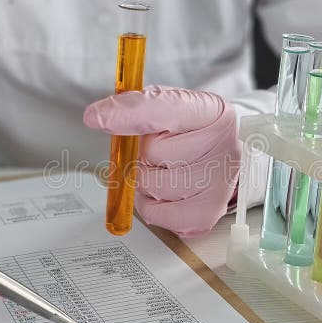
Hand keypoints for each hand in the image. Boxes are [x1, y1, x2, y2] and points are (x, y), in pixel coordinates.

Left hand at [84, 86, 239, 237]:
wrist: (225, 164)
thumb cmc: (195, 136)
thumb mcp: (172, 110)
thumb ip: (140, 107)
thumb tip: (97, 116)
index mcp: (212, 111)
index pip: (165, 108)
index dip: (128, 114)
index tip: (96, 117)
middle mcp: (222, 146)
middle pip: (151, 151)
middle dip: (144, 153)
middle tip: (162, 152)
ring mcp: (218, 184)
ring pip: (148, 184)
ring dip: (145, 180)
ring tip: (167, 172)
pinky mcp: (206, 215)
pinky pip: (153, 212)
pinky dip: (151, 204)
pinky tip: (168, 193)